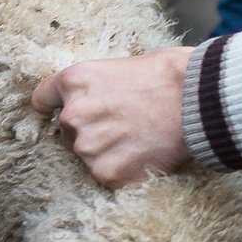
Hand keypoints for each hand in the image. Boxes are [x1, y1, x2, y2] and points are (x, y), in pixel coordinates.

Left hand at [31, 47, 192, 186]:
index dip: (53, 106)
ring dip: (108, 152)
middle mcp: (74, 114)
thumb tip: (94, 98)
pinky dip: (125, 170)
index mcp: (74, 80)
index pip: (42, 99)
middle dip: (91, 130)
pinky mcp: (107, 173)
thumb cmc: (169, 76)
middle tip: (124, 125)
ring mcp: (89, 147)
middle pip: (69, 131)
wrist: (199, 101)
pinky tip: (146, 154)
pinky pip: (109, 175)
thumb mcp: (122, 66)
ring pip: (89, 155)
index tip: (58, 113)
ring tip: (140, 139)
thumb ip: (97, 87)